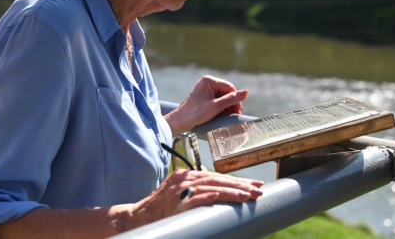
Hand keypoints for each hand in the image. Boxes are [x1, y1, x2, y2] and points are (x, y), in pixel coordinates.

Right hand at [126, 169, 262, 228]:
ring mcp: (178, 190)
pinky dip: (205, 197)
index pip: (216, 176)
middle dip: (239, 185)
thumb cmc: (160, 209)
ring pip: (210, 187)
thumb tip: (217, 193)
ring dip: (230, 191)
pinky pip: (192, 198)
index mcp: (187, 176)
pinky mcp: (174, 203)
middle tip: (258, 189)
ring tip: (247, 196)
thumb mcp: (179, 195)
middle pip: (217, 179)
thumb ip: (196, 191)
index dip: (236, 180)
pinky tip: (217, 196)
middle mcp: (184, 178)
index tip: (254, 185)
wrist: (137, 217)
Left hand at [165, 75, 247, 135]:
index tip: (238, 110)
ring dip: (227, 106)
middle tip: (235, 114)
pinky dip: (221, 106)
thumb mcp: (216, 106)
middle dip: (231, 103)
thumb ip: (231, 99)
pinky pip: (217, 99)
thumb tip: (246, 92)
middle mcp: (207, 82)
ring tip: (228, 115)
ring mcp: (205, 89)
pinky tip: (223, 114)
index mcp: (209, 81)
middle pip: (226, 92)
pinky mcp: (204, 96)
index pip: (229, 87)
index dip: (236, 98)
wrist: (180, 121)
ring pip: (222, 96)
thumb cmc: (195, 113)